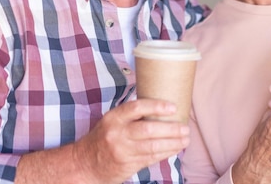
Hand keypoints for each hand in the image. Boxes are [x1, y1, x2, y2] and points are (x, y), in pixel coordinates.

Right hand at [74, 99, 190, 183]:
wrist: (85, 164)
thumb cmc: (104, 138)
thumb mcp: (112, 121)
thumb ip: (132, 115)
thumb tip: (161, 105)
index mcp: (113, 118)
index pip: (136, 107)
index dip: (156, 106)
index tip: (173, 107)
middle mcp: (117, 134)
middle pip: (148, 130)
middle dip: (171, 129)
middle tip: (185, 127)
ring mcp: (122, 151)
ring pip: (153, 146)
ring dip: (173, 143)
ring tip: (185, 139)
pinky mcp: (128, 165)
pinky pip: (151, 158)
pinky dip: (166, 153)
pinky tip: (175, 148)